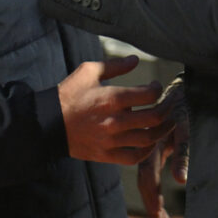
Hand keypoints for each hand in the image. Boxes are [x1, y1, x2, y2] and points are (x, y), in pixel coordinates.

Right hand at [59, 55, 173, 165]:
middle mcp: (115, 121)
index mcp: (112, 98)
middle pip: (154, 118)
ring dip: (162, 130)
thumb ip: (115, 65)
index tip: (156, 86)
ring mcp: (111, 140)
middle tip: (169, 104)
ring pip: (148, 139)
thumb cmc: (68, 94)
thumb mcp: (89, 71)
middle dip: (167, 109)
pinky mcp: (106, 155)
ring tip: (167, 122)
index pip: (149, 95)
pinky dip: (147, 151)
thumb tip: (135, 59)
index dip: (158, 89)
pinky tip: (150, 142)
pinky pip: (134, 157)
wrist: (47, 123)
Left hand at [137, 76, 188, 217]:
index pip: (146, 177)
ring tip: (160, 211)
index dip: (150, 197)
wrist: (184, 84)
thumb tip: (178, 179)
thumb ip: (174, 155)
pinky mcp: (182, 122)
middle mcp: (154, 140)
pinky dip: (180, 161)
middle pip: (147, 174)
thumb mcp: (175, 134)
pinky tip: (180, 177)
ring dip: (158, 189)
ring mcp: (166, 132)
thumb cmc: (178, 112)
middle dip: (151, 199)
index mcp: (150, 145)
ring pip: (156, 162)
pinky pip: (181, 143)